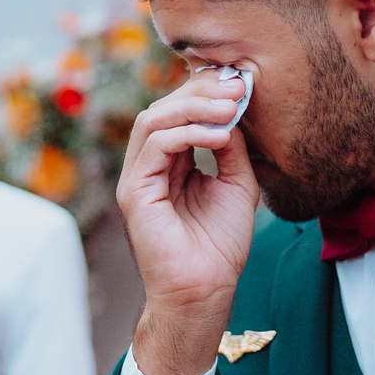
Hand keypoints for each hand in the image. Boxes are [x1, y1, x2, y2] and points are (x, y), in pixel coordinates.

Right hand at [117, 71, 258, 374]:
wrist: (206, 293)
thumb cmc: (219, 246)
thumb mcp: (236, 184)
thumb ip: (231, 148)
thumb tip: (233, 111)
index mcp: (171, 163)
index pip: (179, 112)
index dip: (205, 92)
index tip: (240, 82)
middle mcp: (149, 166)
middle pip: (163, 108)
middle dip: (201, 92)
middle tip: (236, 85)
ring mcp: (138, 178)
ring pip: (154, 120)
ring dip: (194, 107)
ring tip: (230, 106)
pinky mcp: (134, 193)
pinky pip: (155, 146)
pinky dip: (188, 132)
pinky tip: (220, 135)